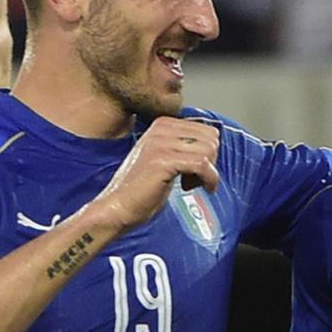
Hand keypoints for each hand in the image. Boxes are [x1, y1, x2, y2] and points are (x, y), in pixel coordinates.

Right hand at [93, 118, 220, 230]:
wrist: (118, 207)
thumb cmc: (141, 188)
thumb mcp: (164, 158)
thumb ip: (184, 148)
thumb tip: (213, 146)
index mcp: (162, 124)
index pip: (207, 130)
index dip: (209, 154)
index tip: (196, 171)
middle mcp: (162, 128)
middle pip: (211, 139)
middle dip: (210, 162)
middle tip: (195, 178)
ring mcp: (161, 143)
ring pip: (208, 151)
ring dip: (207, 172)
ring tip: (190, 183)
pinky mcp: (163, 160)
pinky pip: (201, 164)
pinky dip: (207, 179)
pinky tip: (192, 188)